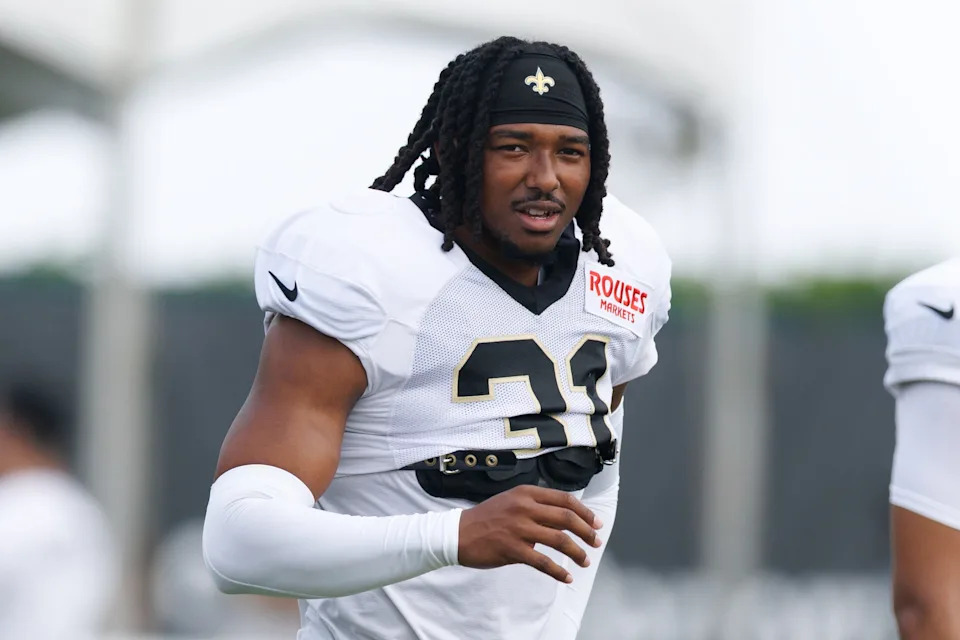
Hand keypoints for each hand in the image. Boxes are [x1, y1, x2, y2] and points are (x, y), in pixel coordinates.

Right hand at [457, 485, 603, 582]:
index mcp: (526, 493)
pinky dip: (558, 571)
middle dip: (587, 531)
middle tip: (596, 542)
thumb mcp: (511, 501)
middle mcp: (524, 508)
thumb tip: (563, 518)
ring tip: (586, 561)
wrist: (457, 533)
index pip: (564, 499)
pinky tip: (567, 577)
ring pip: (559, 539)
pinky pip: (543, 562)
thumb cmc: (485, 518)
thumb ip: (535, 506)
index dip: (584, 512)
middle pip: (566, 518)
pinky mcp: (513, 549)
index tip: (596, 523)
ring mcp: (519, 528)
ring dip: (578, 552)